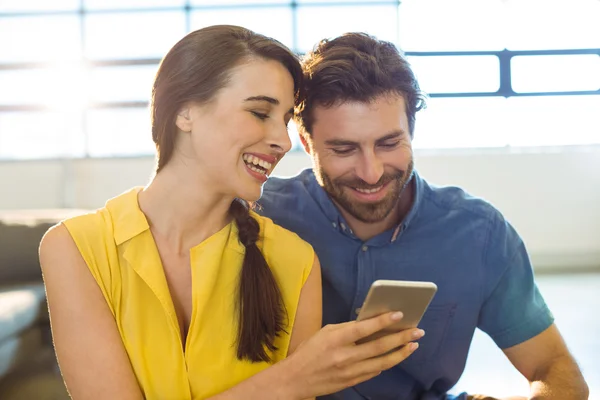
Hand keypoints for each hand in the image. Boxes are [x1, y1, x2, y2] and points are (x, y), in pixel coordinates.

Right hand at [280, 311, 422, 398]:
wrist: (295, 379)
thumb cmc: (309, 351)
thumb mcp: (324, 332)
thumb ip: (346, 328)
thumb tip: (368, 323)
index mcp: (336, 339)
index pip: (364, 329)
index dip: (383, 321)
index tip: (399, 315)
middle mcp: (345, 356)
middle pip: (379, 347)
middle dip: (401, 338)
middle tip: (417, 331)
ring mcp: (350, 372)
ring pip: (382, 362)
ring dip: (400, 353)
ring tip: (413, 345)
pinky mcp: (353, 382)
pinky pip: (374, 372)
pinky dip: (386, 363)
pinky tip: (395, 356)